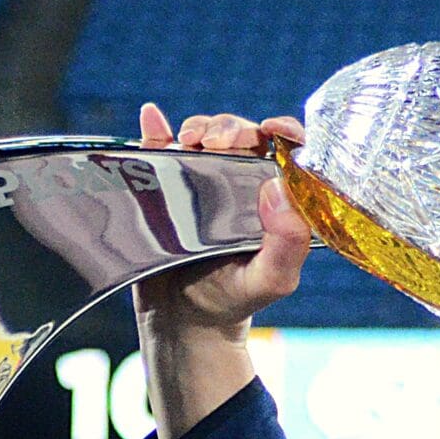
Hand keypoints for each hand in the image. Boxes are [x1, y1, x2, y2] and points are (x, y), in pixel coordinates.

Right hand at [131, 103, 312, 332]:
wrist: (182, 319)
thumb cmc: (233, 299)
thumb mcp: (271, 280)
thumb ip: (287, 243)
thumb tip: (278, 189)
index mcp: (272, 197)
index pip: (286, 151)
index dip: (284, 131)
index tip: (273, 128)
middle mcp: (239, 182)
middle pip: (240, 134)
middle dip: (232, 127)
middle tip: (218, 142)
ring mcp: (200, 181)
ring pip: (203, 136)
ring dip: (198, 127)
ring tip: (189, 140)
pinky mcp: (164, 185)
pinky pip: (160, 149)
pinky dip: (155, 129)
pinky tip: (151, 119)